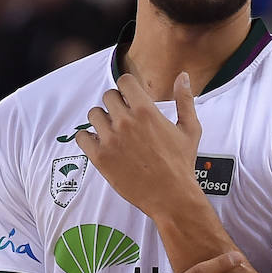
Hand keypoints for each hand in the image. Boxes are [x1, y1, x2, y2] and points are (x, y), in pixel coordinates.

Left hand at [75, 72, 202, 218]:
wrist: (170, 195)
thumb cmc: (181, 163)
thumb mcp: (190, 129)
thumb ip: (185, 100)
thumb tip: (183, 77)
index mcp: (145, 111)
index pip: (124, 81)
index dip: (127, 87)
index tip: (130, 97)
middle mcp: (125, 122)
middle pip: (108, 96)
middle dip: (116, 103)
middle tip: (124, 117)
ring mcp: (110, 140)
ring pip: (93, 114)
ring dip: (102, 119)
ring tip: (112, 131)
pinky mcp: (100, 158)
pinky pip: (81, 137)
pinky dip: (88, 138)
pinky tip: (100, 143)